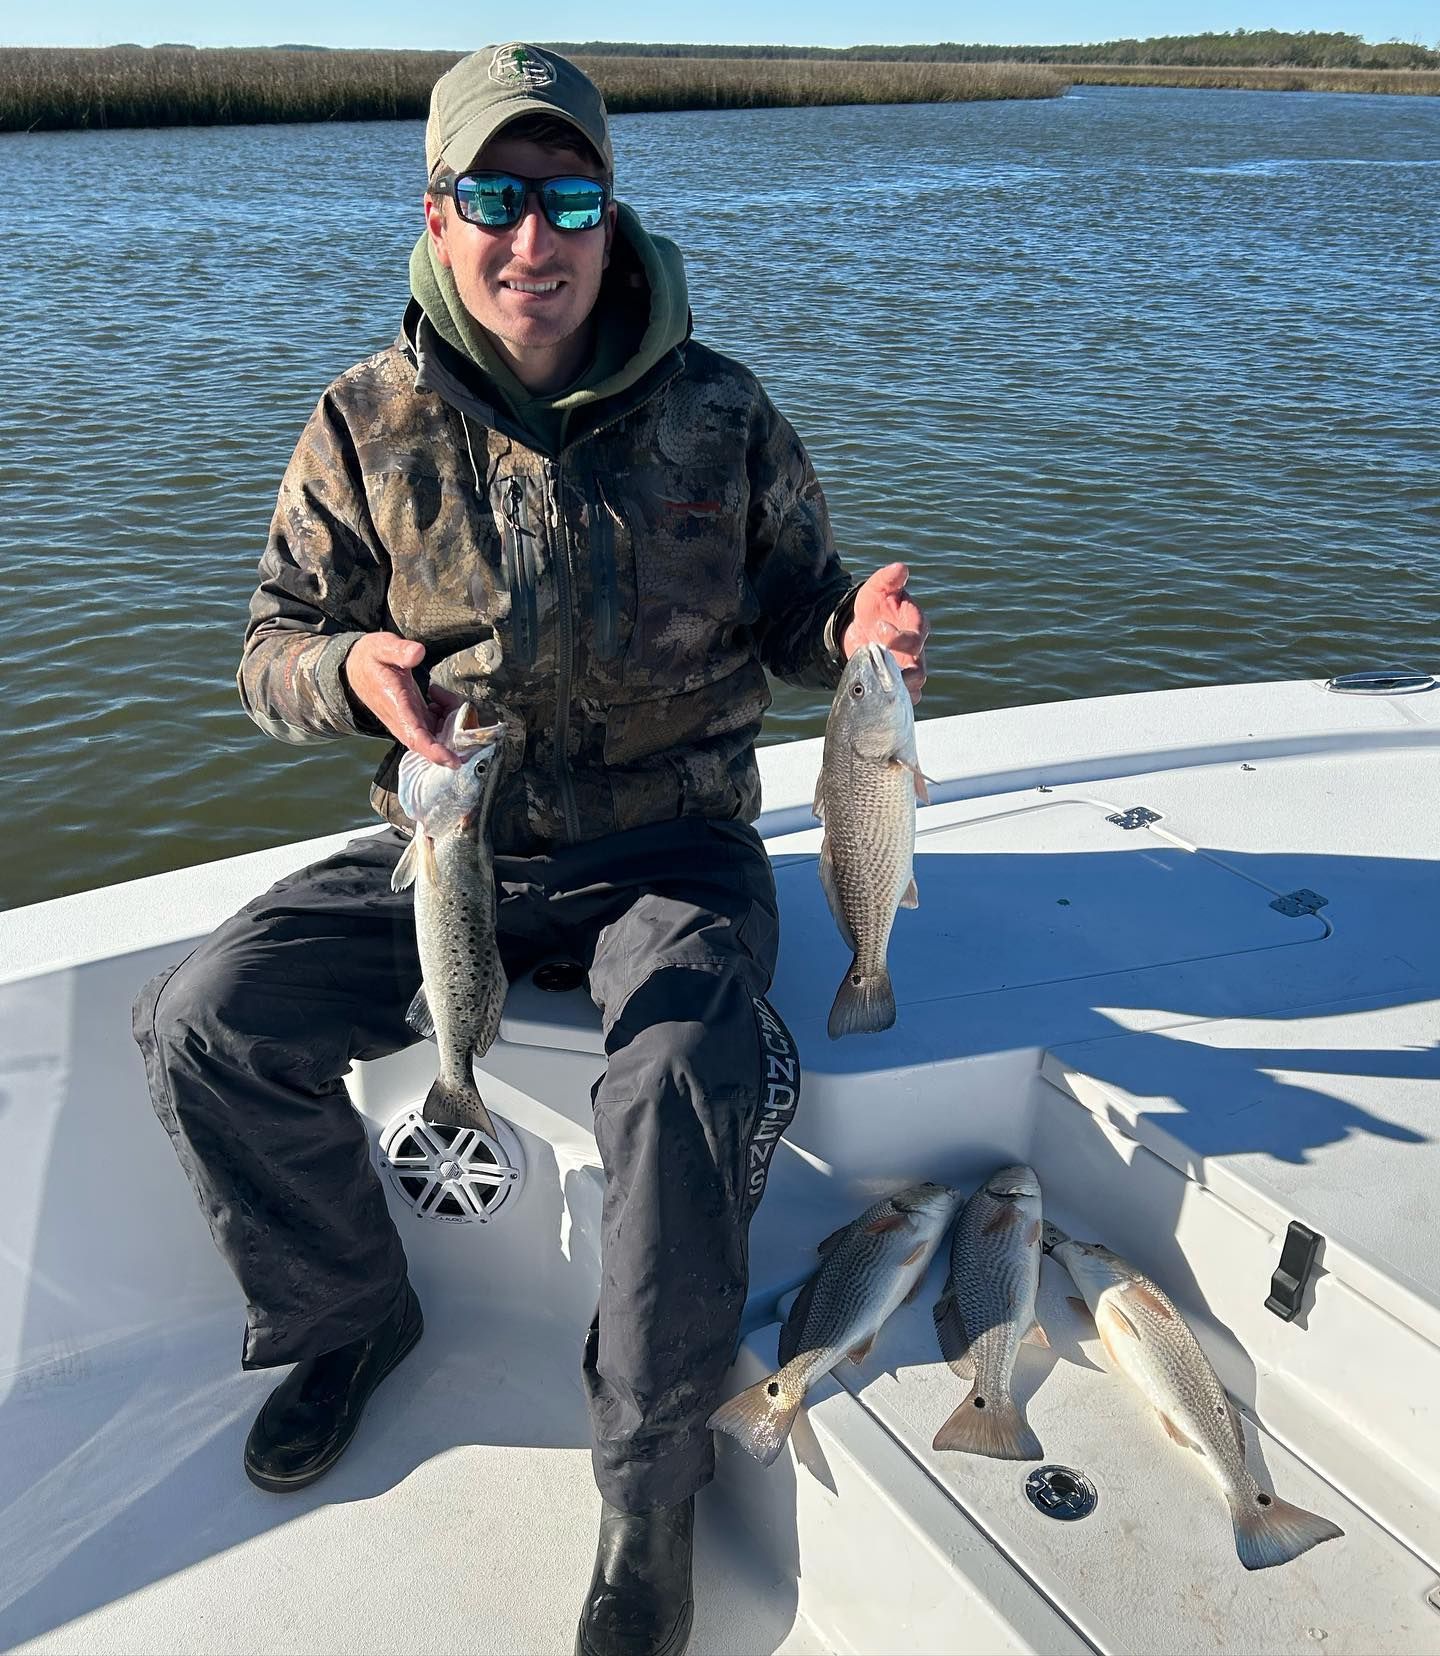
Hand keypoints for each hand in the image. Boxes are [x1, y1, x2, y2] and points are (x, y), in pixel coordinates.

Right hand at [343, 633, 461, 766]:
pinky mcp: (415, 718)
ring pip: (437, 734)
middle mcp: (403, 720)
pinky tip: (439, 696)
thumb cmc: (369, 658)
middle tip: (467, 716)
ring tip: (445, 696)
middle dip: (455, 738)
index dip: (436, 751)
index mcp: (396, 706)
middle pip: (432, 742)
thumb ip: (399, 650)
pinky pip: (436, 726)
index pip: (416, 737)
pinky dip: (447, 715)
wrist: (356, 668)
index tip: (454, 760)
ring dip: (452, 721)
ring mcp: (410, 721)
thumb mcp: (382, 647)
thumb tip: (418, 652)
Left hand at [841, 562, 928, 703]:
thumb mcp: (876, 589)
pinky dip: (895, 701)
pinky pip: (905, 698)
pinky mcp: (897, 683)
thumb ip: (887, 579)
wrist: (860, 628)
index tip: (877, 628)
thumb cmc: (873, 606)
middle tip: (881, 669)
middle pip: (920, 669)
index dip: (899, 637)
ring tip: (880, 689)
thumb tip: (900, 568)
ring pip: (914, 687)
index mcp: (916, 625)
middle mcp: (917, 650)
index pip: (917, 636)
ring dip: (899, 691)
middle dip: (903, 673)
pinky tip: (878, 699)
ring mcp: (909, 668)